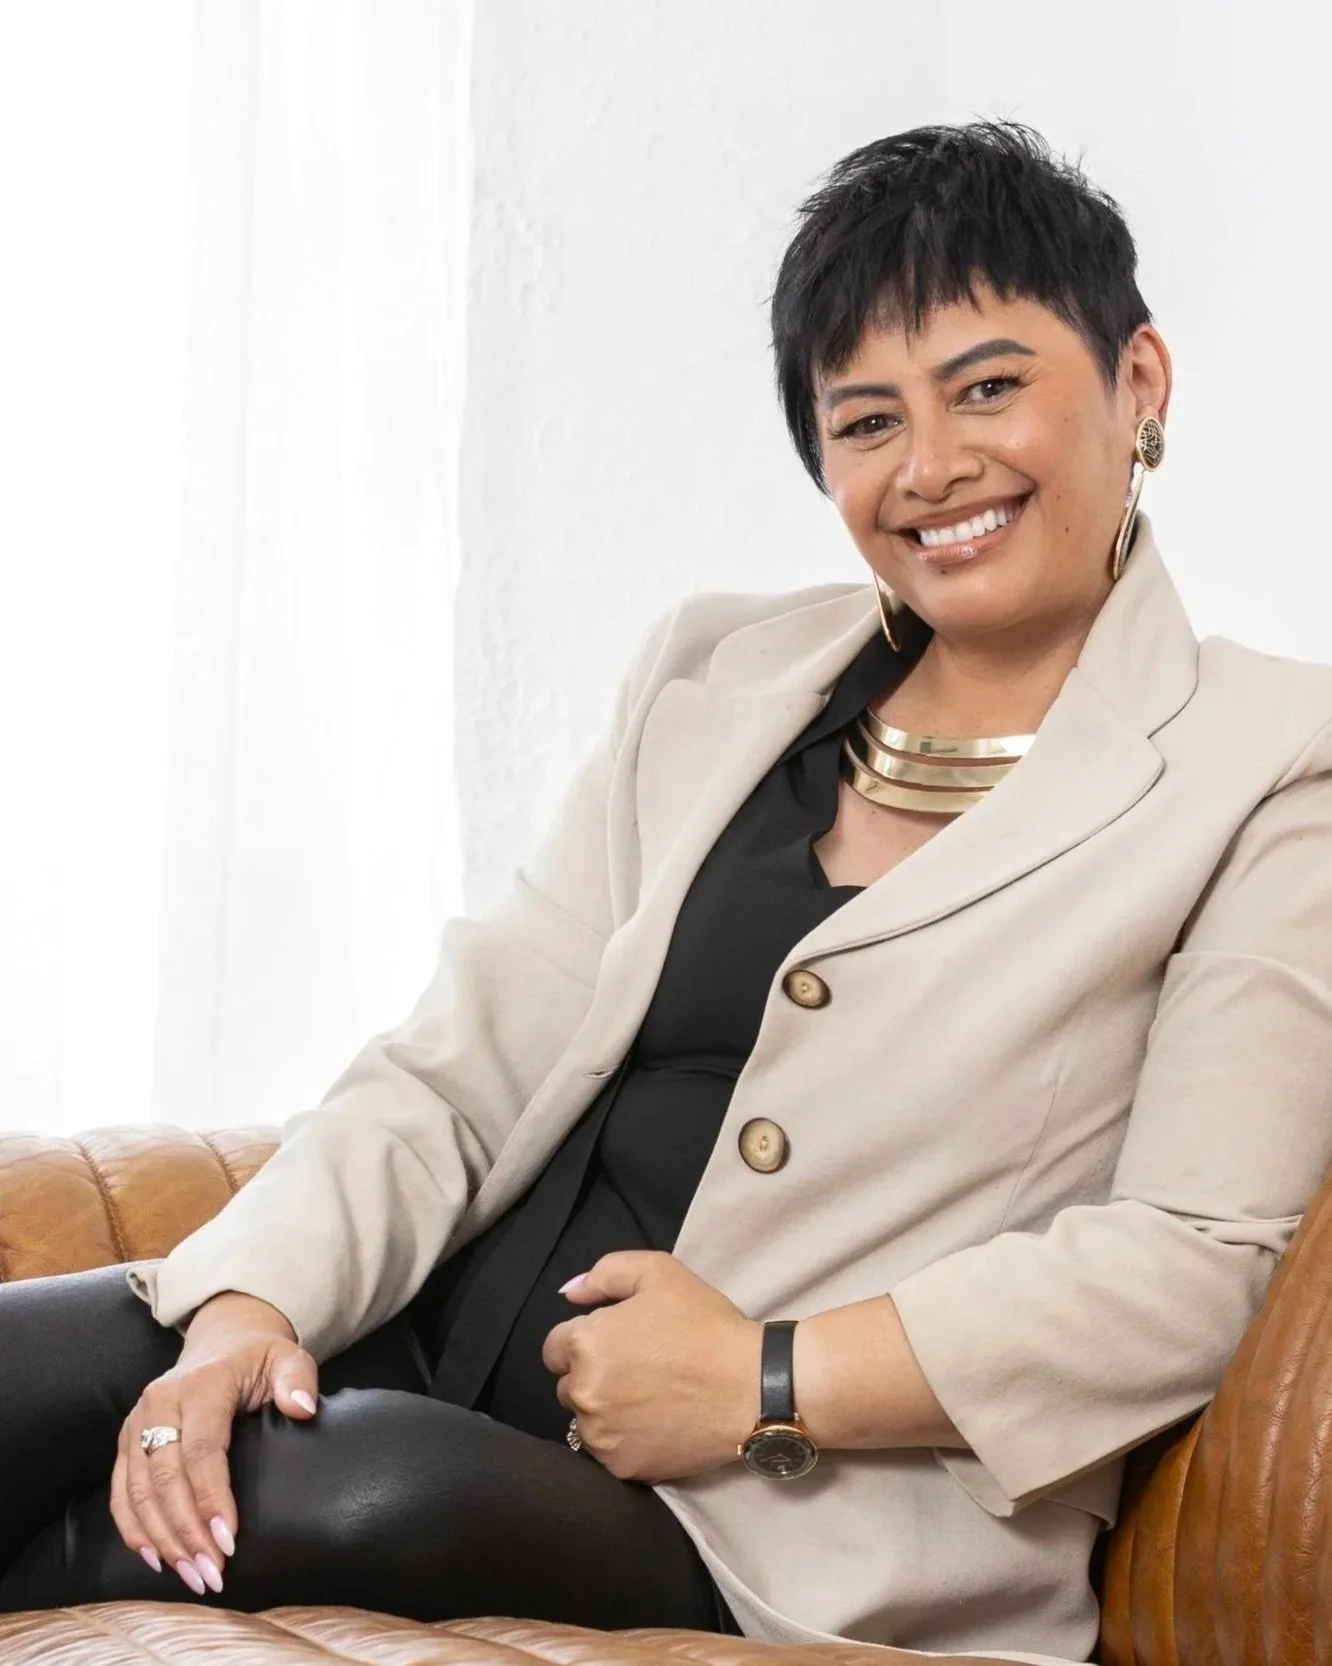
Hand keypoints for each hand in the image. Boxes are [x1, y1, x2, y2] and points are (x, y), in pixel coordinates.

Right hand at [109, 1291, 317, 1595]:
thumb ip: (297, 1380)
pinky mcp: (127, 1440)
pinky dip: (134, 1528)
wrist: (221, 1341)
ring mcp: (138, 1422)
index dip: (212, 1499)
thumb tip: (302, 1409)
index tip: (228, 1542)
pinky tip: (156, 1558)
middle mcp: (161, 1402)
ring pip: (139, 1491)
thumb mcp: (287, 1357)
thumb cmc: (258, 1358)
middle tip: (211, 1573)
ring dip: (162, 1539)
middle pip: (166, 1478)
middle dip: (186, 1532)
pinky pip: (121, 1491)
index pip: (202, 1450)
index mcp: (202, 1384)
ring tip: (191, 1575)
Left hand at [542, 1250, 760, 1482]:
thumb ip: (604, 1274)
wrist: (752, 1386)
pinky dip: (623, 1440)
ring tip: (648, 1398)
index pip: (554, 1349)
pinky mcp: (622, 1467)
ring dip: (605, 1410)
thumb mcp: (659, 1273)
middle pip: (568, 1386)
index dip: (585, 1341)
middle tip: (638, 1369)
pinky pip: (608, 1451)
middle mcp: (583, 1393)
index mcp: (584, 1343)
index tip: (618, 1344)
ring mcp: (602, 1435)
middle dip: (593, 1376)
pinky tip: (655, 1424)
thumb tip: (569, 1294)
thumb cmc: (705, 1325)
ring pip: (586, 1421)